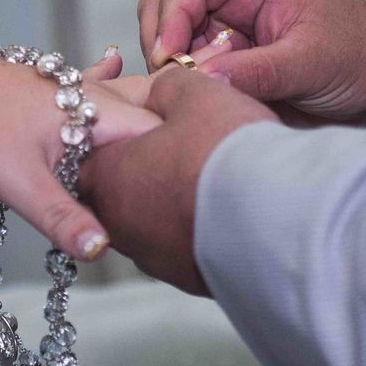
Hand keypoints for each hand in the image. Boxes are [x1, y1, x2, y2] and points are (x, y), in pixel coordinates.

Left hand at [0, 48, 161, 261]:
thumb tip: (101, 250)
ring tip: (157, 178)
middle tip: (170, 206)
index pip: (163, 137)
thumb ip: (63, 218)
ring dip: (135, 147)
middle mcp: (95, 95)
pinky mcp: (54, 96)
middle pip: (148, 131)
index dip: (176, 171)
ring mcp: (75, 91)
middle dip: (159, 164)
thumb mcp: (18, 181)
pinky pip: (94, 107)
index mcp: (99, 109)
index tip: (178, 208)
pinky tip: (116, 69)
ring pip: (123, 119)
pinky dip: (106, 116)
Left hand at [80, 68, 277, 293]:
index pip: (88, 155)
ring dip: (170, 204)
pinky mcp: (186, 278)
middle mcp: (119, 223)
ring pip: (150, 223)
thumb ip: (167, 87)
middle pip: (118, 192)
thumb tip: (161, 93)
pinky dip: (195, 230)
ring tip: (207, 180)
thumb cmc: (228, 151)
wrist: (277, 219)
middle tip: (180, 150)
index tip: (144, 126)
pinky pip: (182, 248)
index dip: (116, 136)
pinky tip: (225, 214)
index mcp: (108, 175)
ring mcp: (151, 256)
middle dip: (142, 172)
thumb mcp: (196, 93)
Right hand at [139, 0, 365, 125]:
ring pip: (167, 39)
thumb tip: (201, 78)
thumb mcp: (312, 62)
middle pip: (165, 3)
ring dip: (169, 65)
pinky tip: (200, 102)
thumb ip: (257, 70)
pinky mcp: (222, 66)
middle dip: (160, 38)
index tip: (168, 54)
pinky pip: (184, 71)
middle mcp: (231, 0)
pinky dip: (181, 86)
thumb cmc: (361, 56)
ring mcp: (223, 33)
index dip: (170, 11)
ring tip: (194, 93)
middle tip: (173, 79)